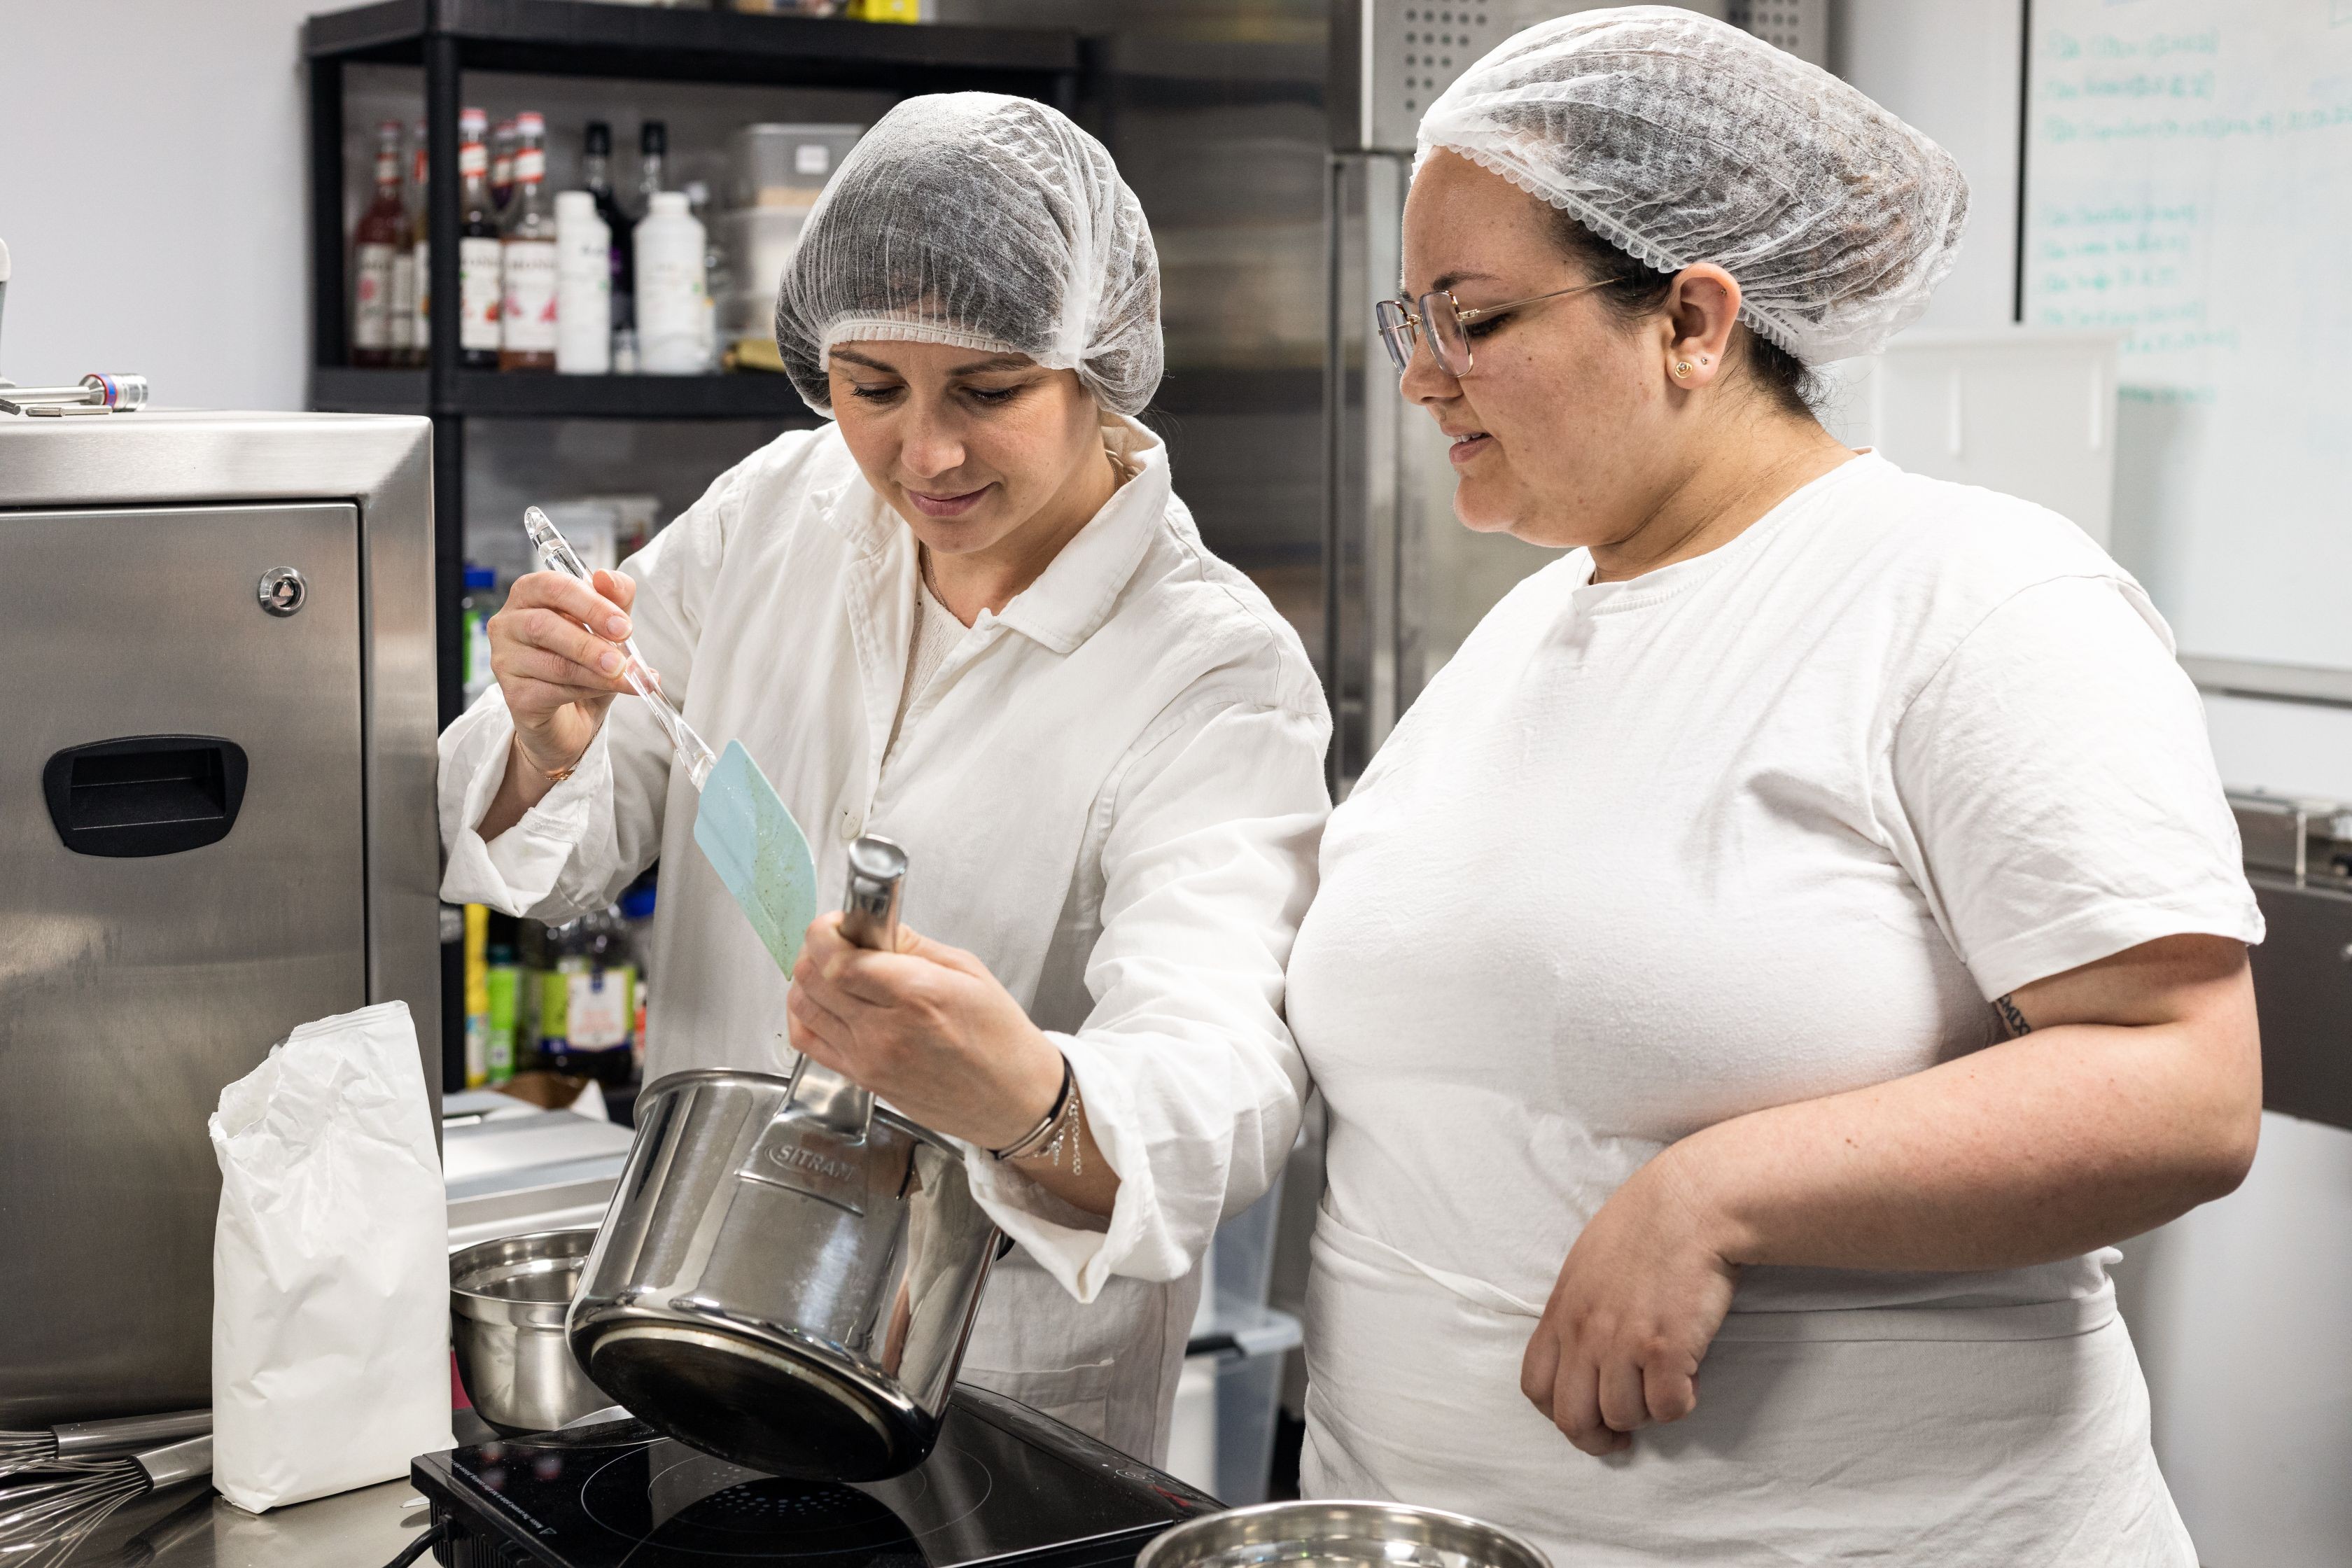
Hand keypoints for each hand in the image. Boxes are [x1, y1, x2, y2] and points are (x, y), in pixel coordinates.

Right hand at [488, 567, 638, 776]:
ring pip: (552, 663)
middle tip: (621, 660)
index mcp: (530, 594)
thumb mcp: (607, 626)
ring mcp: (505, 660)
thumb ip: (614, 598)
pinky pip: (552, 691)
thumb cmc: (585, 659)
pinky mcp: (513, 695)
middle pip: (543, 625)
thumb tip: (607, 578)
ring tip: (623, 677)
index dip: (591, 605)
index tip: (624, 626)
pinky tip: (604, 692)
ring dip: (594, 672)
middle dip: (590, 643)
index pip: (553, 586)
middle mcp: (508, 623)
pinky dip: (587, 691)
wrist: (572, 714)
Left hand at [786, 914, 1065, 1150]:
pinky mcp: (862, 1079)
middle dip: (817, 949)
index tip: (838, 923)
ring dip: (808, 980)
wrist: (1012, 1099)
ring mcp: (868, 1059)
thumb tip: (874, 928)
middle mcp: (885, 1029)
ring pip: (802, 1007)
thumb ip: (913, 945)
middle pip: (812, 978)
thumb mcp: (969, 972)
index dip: (824, 932)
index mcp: (916, 994)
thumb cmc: (1000, 1037)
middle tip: (841, 942)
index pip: (837, 958)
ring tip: (834, 971)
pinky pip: (807, 1042)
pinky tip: (826, 1004)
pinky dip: (804, 1015)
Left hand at [1521, 1147, 1740, 1455]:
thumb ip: (1578, 1309)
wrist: (1692, 1202)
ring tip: (1662, 1387)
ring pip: (1624, 1417)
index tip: (1584, 1418)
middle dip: (1596, 1439)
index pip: (1535, 1386)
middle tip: (1620, 1440)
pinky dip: (1680, 1404)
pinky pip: (1668, 1408)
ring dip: (1645, 1414)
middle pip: (1572, 1417)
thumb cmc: (1646, 1224)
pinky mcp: (1667, 1349)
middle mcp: (1585, 1332)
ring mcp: (1624, 1342)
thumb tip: (1583, 1350)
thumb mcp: (1588, 1264)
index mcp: (1562, 1310)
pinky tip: (1689, 1379)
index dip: (1557, 1412)